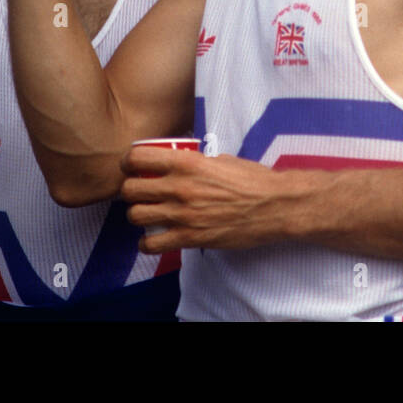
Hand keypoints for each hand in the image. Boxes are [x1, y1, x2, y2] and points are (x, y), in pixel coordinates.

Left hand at [119, 147, 299, 252]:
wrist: (274, 206)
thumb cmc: (252, 179)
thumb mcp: (221, 159)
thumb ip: (195, 161)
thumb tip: (180, 163)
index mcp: (186, 162)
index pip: (137, 157)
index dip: (128, 162)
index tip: (131, 166)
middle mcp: (179, 187)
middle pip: (129, 189)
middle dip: (130, 190)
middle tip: (139, 192)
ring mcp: (182, 215)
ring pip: (135, 216)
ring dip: (137, 214)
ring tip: (147, 214)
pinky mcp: (189, 238)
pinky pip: (151, 244)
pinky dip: (147, 243)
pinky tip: (155, 238)